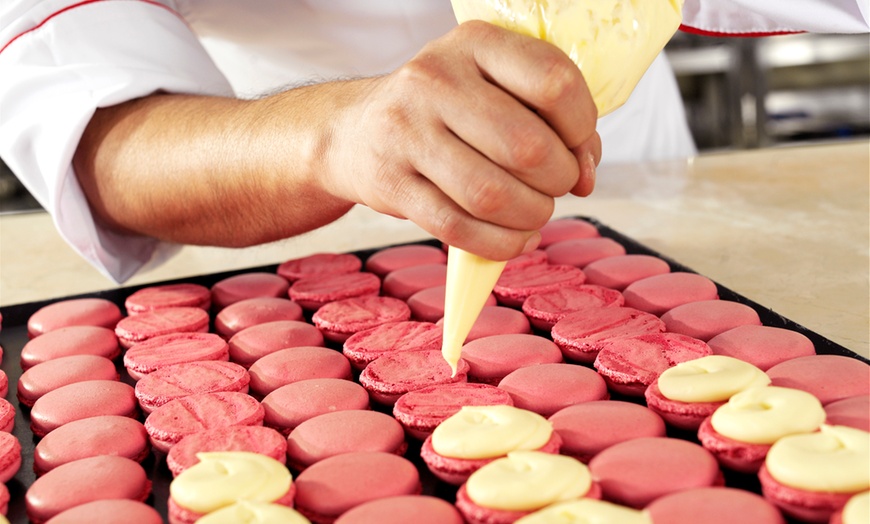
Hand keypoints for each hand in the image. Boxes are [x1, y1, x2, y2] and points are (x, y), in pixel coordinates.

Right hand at [325, 21, 600, 260]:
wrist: (356, 131)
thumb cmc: (444, 110)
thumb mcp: (491, 86)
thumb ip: (549, 118)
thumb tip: (586, 173)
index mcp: (474, 43)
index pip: (554, 82)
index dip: (582, 127)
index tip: (578, 149)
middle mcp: (435, 80)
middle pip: (527, 147)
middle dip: (559, 179)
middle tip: (556, 186)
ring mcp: (407, 132)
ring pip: (492, 194)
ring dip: (532, 215)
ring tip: (535, 213)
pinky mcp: (391, 184)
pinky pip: (458, 228)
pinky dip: (500, 244)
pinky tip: (514, 238)